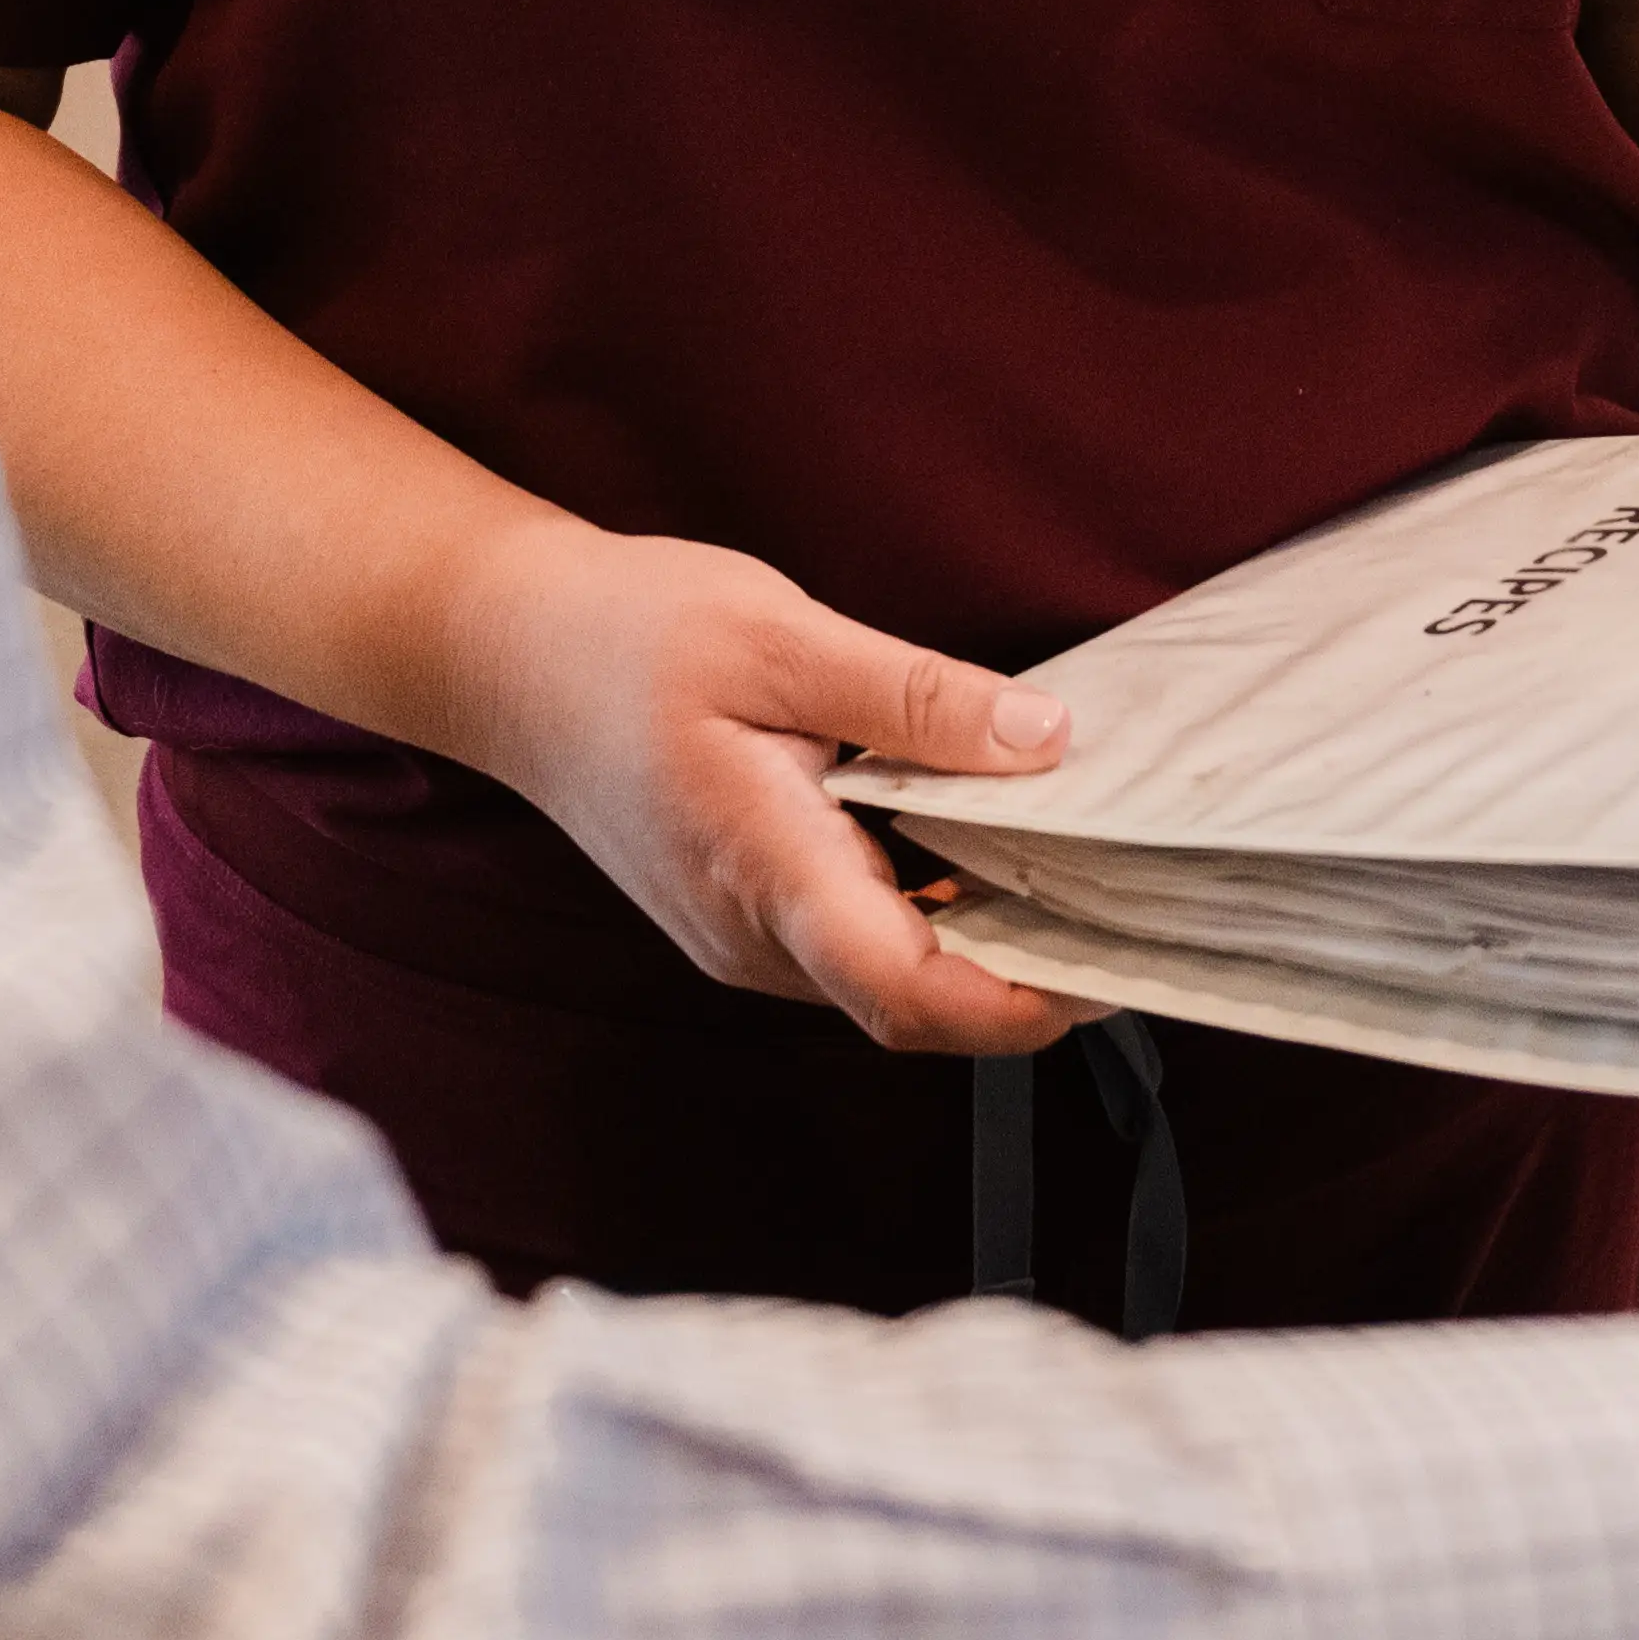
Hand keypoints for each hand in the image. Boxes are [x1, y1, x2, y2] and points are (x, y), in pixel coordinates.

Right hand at [437, 517, 1080, 1058]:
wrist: (504, 656)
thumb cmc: (629, 635)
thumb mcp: (781, 634)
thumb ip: (915, 699)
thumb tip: (1048, 744)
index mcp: (766, 870)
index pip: (912, 992)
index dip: (1025, 999)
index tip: (1118, 962)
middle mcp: (754, 939)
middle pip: (915, 1006)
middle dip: (1029, 976)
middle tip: (1135, 903)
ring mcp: (743, 942)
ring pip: (888, 983)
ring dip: (982, 945)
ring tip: (1077, 863)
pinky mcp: (741, 921)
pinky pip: (854, 949)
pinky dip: (930, 916)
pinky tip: (979, 844)